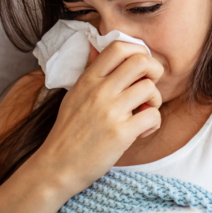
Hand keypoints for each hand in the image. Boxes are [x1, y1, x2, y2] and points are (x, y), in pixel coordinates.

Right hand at [34, 40, 162, 195]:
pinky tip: (142, 130)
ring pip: (150, 88)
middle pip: (141, 61)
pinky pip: (153, 116)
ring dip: (155, 100)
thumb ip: (89, 72)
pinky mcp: (120, 133)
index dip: (138, 51)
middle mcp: (99, 91)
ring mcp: (110, 112)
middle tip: (149, 87)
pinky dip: (154, 123)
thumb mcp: (74, 95)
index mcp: (88, 79)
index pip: (119, 47)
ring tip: (145, 111)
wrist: (57, 166)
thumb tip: (95, 46)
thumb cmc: (68, 132)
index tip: (139, 68)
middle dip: (154, 71)